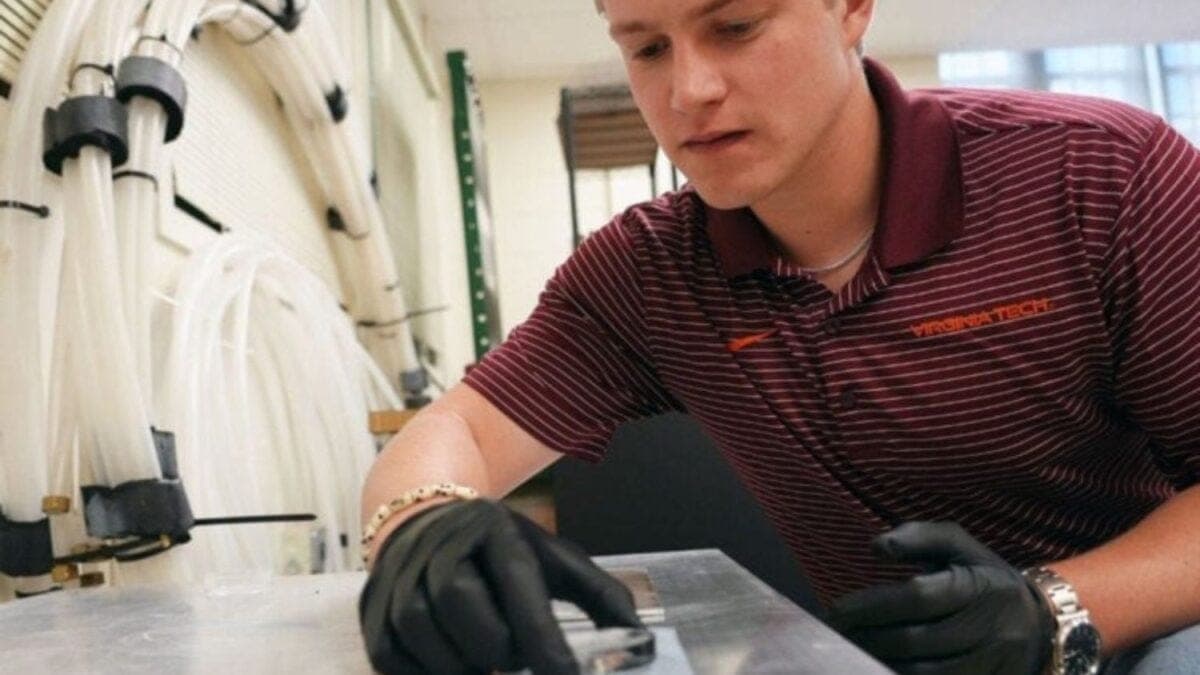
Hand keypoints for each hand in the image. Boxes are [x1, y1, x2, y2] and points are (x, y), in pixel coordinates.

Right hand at [358, 499, 643, 673]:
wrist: (426, 517)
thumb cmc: (501, 549)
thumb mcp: (553, 557)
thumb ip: (599, 596)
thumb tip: (639, 641)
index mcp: (495, 531)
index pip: (520, 589)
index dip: (543, 642)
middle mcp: (442, 546)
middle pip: (461, 607)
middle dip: (495, 650)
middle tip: (517, 664)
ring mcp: (400, 574)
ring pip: (422, 634)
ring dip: (460, 667)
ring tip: (489, 667)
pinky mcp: (373, 606)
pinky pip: (390, 657)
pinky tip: (452, 669)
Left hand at [828, 522, 1052, 674]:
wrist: (1040, 626)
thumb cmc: (983, 578)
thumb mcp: (960, 546)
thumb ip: (919, 536)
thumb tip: (876, 546)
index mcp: (983, 587)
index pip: (919, 596)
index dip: (873, 605)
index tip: (838, 609)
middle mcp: (993, 630)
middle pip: (916, 640)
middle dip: (868, 637)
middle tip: (836, 633)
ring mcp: (994, 666)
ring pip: (924, 674)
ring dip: (879, 662)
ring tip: (851, 649)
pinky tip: (877, 665)